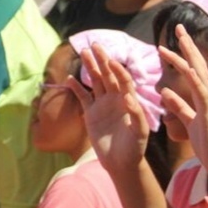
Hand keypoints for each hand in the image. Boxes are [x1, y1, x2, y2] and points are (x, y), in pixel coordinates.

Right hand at [74, 44, 149, 172]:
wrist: (121, 163)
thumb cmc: (134, 148)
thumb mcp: (139, 133)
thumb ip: (136, 115)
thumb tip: (128, 98)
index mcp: (129, 101)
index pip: (123, 80)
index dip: (117, 70)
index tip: (111, 61)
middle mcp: (115, 99)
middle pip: (108, 75)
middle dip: (102, 60)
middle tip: (95, 44)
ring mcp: (102, 105)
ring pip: (95, 82)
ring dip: (90, 67)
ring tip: (83, 52)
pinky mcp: (91, 114)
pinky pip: (82, 97)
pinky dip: (76, 88)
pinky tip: (68, 78)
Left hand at [157, 27, 207, 172]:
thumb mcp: (189, 121)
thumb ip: (179, 106)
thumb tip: (165, 91)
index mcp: (202, 97)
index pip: (192, 70)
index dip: (183, 53)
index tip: (173, 38)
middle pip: (198, 65)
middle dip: (188, 45)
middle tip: (178, 26)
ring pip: (199, 73)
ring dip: (189, 56)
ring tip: (179, 39)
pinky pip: (202, 93)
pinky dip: (195, 79)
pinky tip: (187, 67)